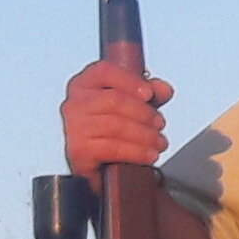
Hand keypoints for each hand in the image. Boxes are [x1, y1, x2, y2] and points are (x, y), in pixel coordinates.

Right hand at [62, 60, 172, 183]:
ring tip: (160, 142)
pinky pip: (113, 148)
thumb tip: (164, 89)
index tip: (149, 94)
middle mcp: (74, 103)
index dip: (129, 80)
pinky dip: (137, 152)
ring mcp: (73, 127)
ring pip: (115, 125)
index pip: (104, 72)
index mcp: (84, 84)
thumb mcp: (133, 106)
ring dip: (145, 135)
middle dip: (144, 113)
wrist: (97, 166)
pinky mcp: (78, 151)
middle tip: (160, 124)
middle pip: (114, 100)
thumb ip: (150, 93)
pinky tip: (150, 155)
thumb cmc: (111, 130)